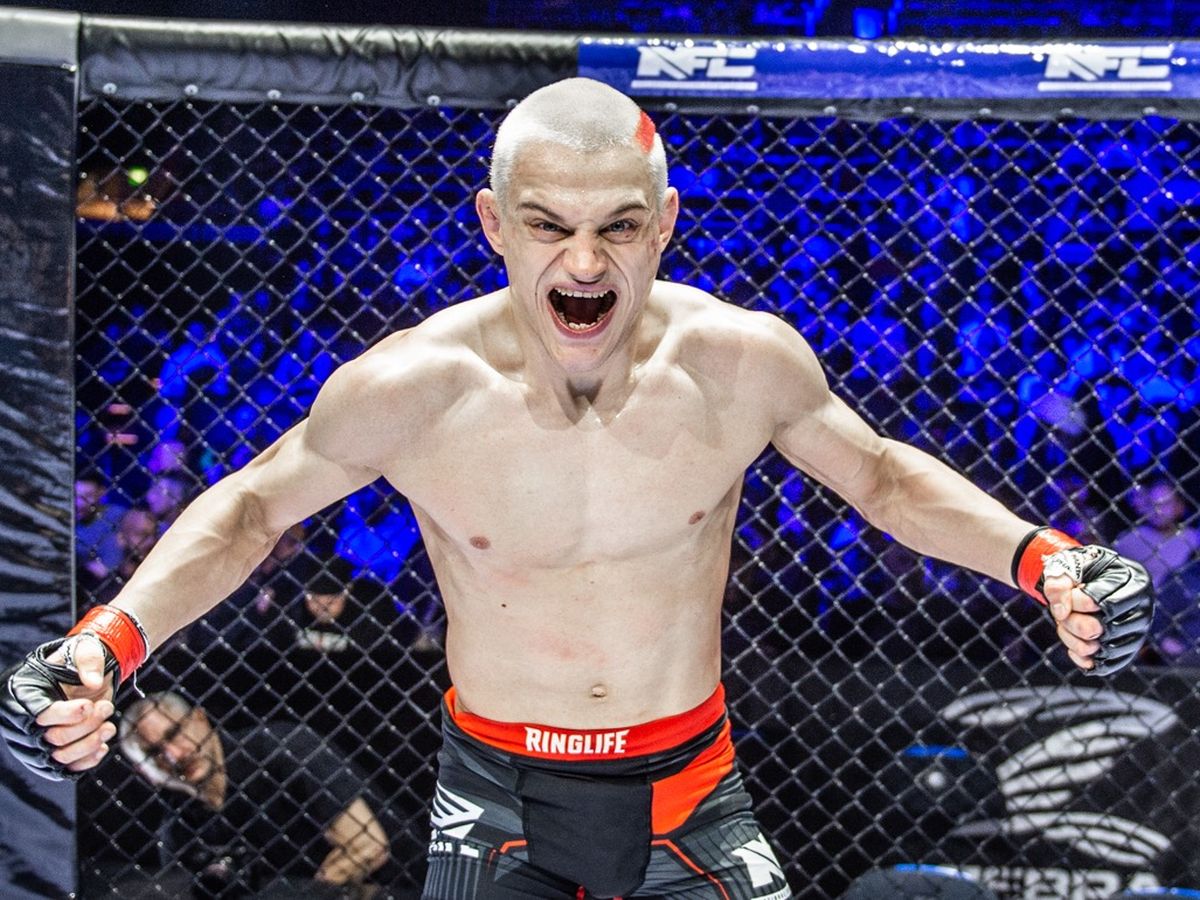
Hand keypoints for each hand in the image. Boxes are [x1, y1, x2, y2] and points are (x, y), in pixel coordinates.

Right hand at [0, 635, 117, 778]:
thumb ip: (89, 659)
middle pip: (53, 738)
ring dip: (90, 744)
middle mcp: (23, 723)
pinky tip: (103, 747)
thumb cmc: (77, 661)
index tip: (89, 705)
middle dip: (86, 725)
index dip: (66, 714)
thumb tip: (93, 681)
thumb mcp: (84, 650)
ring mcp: (36, 744)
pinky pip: (66, 769)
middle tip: (107, 707)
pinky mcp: (51, 757)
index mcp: (24, 695)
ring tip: (110, 727)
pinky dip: (87, 762)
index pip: (39, 715)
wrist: (83, 676)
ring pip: (61, 758)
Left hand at [1042, 545, 1152, 676]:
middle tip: (1063, 612)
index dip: (1075, 603)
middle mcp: (1144, 609)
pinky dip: (1083, 658)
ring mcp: (1139, 632)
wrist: (1086, 580)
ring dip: (1074, 640)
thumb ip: (1057, 584)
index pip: (1104, 604)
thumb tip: (1062, 613)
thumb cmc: (1079, 572)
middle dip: (1072, 622)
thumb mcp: (1066, 567)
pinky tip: (1073, 645)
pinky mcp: (1129, 651)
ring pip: (1104, 650)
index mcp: (1135, 582)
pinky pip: (1106, 666)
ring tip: (1066, 624)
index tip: (1065, 594)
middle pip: (1104, 629)